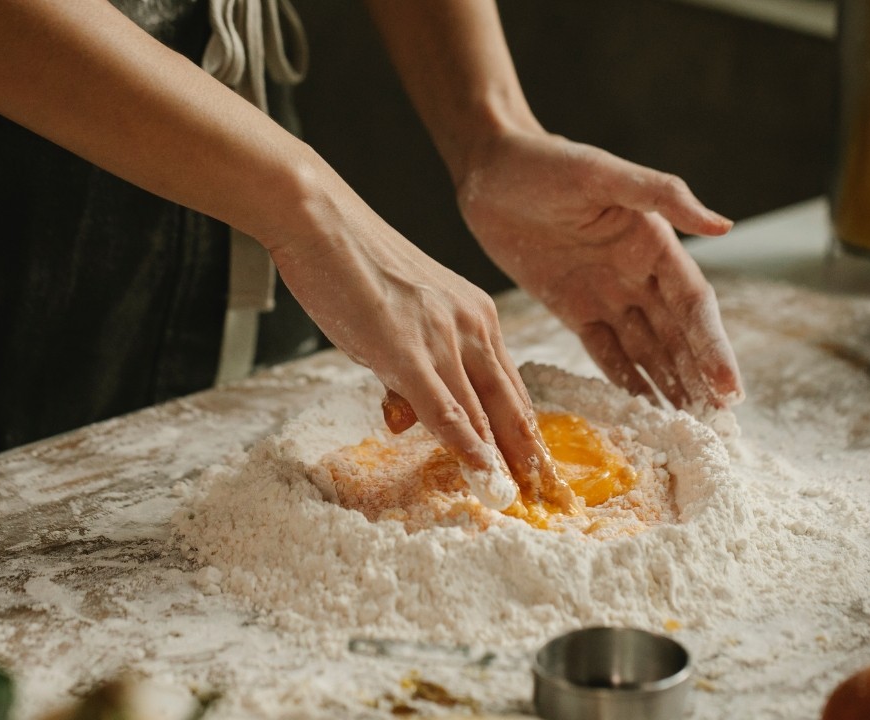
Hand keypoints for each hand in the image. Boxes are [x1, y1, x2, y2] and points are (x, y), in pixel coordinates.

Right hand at [269, 196, 574, 510]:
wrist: (321, 220)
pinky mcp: (409, 351)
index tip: (537, 468)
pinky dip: (466, 447)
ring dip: (502, 461)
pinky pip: (446, 410)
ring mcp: (443, 338)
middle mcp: (472, 325)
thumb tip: (406, 415)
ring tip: (520, 499)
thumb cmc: (353, 263)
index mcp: (476, 314)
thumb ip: (408, 367)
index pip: (511, 386)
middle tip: (549, 496)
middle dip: (530, 455)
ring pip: (483, 413)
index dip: (525, 432)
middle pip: (511, 404)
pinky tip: (482, 474)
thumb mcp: (397, 318)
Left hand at [456, 128, 743, 409]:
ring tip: (689, 430)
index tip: (729, 390)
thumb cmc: (546, 162)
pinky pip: (605, 352)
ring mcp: (607, 294)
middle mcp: (638, 273)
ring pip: (647, 350)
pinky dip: (626, 381)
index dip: (713, 348)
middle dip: (700, 380)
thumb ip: (661, 196)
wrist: (488, 170)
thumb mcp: (602, 172)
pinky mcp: (572, 308)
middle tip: (719, 429)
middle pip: (678, 337)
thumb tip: (724, 226)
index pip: (694, 306)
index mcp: (655, 243)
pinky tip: (643, 411)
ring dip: (670, 387)